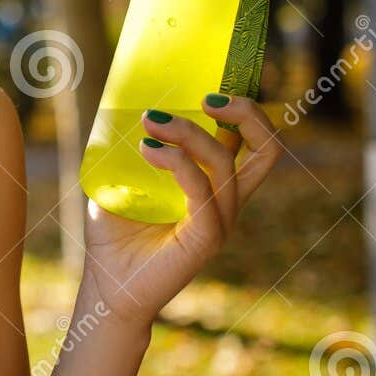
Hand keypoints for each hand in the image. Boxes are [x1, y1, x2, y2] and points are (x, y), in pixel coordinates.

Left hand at [82, 93, 283, 330]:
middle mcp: (227, 201)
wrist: (108, 288)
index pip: (251, 143)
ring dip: (189, 133)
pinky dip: (177, 162)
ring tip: (150, 123)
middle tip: (206, 97)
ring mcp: (220, 221)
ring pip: (225, 162)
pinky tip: (148, 149)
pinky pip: (203, 192)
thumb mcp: (121, 179)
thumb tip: (117, 104)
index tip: (210, 87)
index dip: (245, 111)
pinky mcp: (205, 239)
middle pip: (267, 150)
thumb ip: (129, 148)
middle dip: (247, 114)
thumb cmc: (115, 234)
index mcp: (215, 186)